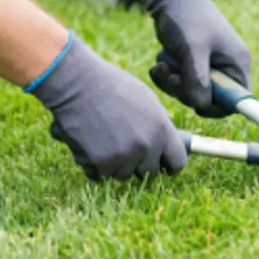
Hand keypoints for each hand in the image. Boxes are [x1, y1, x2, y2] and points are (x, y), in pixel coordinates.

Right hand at [28, 33, 187, 180]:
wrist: (80, 84)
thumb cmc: (111, 86)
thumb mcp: (145, 99)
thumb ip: (158, 124)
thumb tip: (164, 142)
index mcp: (162, 128)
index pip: (178, 161)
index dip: (169, 165)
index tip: (163, 166)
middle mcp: (147, 146)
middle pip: (150, 173)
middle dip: (139, 164)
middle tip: (125, 148)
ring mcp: (125, 157)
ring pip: (124, 174)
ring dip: (116, 164)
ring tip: (104, 138)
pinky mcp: (103, 164)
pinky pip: (102, 175)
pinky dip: (96, 164)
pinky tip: (91, 144)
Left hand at [132, 0, 251, 117]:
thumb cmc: (186, 16)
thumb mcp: (192, 47)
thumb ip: (198, 77)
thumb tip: (201, 105)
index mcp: (236, 62)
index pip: (238, 100)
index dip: (219, 108)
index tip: (197, 105)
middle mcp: (226, 66)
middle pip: (211, 100)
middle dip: (187, 92)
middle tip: (171, 77)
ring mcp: (208, 66)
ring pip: (191, 93)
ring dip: (173, 83)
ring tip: (161, 65)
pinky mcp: (191, 64)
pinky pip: (180, 83)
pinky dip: (167, 78)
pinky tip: (157, 66)